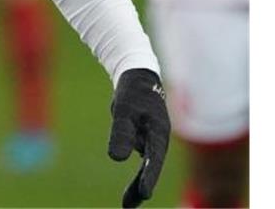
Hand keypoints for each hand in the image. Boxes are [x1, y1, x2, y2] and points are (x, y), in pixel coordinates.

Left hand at [109, 68, 170, 207]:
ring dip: (139, 184)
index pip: (154, 158)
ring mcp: (153, 141)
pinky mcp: (145, 141)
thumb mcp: (122, 110)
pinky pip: (143, 162)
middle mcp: (158, 139)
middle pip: (152, 167)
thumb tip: (116, 159)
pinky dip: (138, 175)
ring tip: (128, 205)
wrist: (138, 79)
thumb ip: (121, 132)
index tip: (144, 194)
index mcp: (158, 131)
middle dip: (142, 187)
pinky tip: (133, 190)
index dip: (148, 176)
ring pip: (148, 167)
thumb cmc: (132, 92)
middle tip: (129, 206)